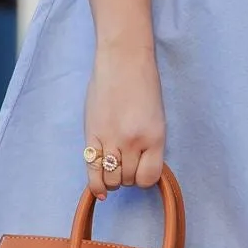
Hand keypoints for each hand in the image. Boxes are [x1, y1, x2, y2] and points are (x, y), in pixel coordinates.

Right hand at [83, 42, 165, 199]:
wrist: (123, 60)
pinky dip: (96, 184)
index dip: (144, 179)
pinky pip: (92, 170)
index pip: (149, 178)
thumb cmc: (143, 85)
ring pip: (110, 178)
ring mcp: (110, 139)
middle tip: (127, 162)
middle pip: (128, 179)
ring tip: (114, 167)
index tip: (142, 171)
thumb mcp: (156, 118)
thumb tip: (140, 169)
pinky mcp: (91, 134)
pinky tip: (99, 188)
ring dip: (112, 178)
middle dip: (128, 176)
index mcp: (155, 137)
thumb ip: (149, 144)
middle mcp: (133, 142)